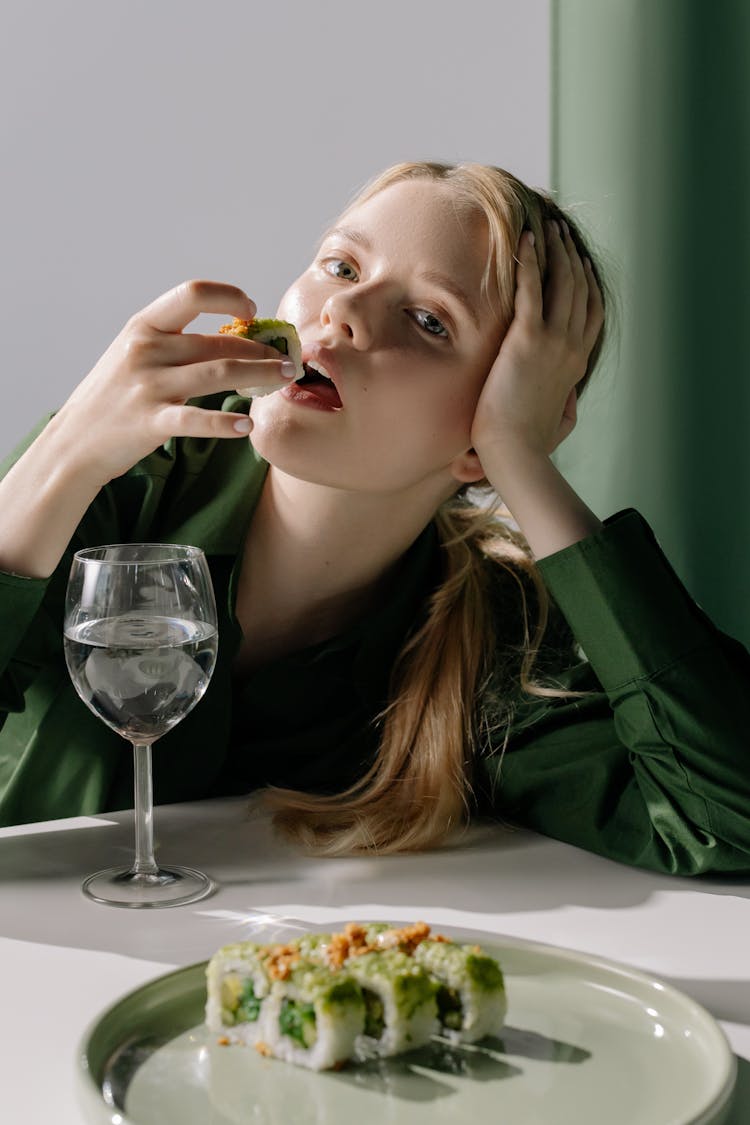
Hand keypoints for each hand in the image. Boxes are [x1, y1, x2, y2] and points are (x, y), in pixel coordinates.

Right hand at [54, 280, 296, 484]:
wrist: (74, 442)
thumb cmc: (112, 398)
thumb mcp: (134, 355)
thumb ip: (174, 343)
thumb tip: (231, 336)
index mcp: (143, 326)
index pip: (192, 294)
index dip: (228, 296)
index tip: (251, 309)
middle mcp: (146, 350)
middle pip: (217, 340)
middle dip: (261, 348)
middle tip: (288, 359)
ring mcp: (148, 385)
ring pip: (218, 372)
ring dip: (259, 373)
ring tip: (284, 378)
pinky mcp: (151, 422)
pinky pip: (196, 420)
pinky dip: (225, 422)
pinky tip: (247, 426)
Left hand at [470, 221, 603, 469]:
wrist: (515, 454)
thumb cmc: (529, 445)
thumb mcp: (559, 422)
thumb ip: (567, 401)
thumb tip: (569, 395)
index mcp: (577, 363)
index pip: (590, 312)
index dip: (586, 281)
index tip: (577, 260)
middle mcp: (571, 347)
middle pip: (579, 288)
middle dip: (570, 254)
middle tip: (560, 230)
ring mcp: (553, 342)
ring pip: (560, 282)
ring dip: (554, 249)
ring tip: (546, 225)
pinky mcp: (527, 341)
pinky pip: (531, 290)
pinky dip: (529, 261)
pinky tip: (525, 238)